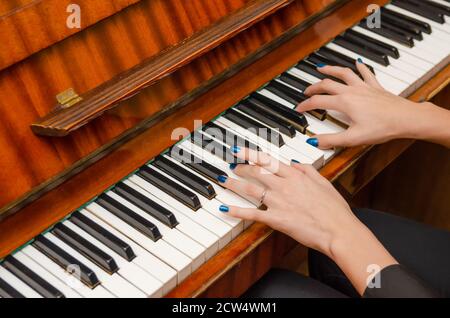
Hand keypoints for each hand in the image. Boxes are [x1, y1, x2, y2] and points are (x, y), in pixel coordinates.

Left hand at [219, 148, 360, 257]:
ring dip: (234, 183)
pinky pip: (252, 213)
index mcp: (296, 176)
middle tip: (231, 165)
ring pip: (251, 189)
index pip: (268, 160)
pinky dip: (237, 211)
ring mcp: (278, 202)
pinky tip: (226, 208)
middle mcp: (284, 186)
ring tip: (224, 179)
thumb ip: (308, 170)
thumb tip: (295, 163)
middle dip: (241, 167)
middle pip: (256, 172)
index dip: (251, 155)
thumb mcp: (324, 182)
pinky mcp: (276, 219)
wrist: (338, 230)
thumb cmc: (335, 209)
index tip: (239, 151)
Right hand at [297, 62, 433, 149]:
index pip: (318, 101)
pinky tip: (358, 61)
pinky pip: (366, 73)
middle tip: (306, 91)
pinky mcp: (375, 87)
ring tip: (321, 67)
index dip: (305, 105)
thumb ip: (331, 140)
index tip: (298, 108)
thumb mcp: (353, 138)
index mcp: (344, 103)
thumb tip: (314, 140)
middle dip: (313, 87)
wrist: (406, 119)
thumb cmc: (383, 128)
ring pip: (343, 73)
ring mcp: (364, 87)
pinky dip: (360, 66)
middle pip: (327, 84)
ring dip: (331, 69)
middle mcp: (352, 91)